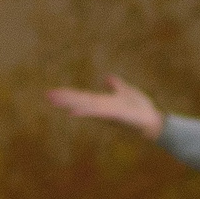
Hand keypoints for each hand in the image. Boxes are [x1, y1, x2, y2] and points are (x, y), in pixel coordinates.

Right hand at [47, 76, 164, 139]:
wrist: (153, 121)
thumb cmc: (141, 109)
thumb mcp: (127, 92)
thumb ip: (116, 85)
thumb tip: (108, 77)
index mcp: (103, 102)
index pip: (82, 96)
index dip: (68, 94)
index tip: (53, 92)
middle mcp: (102, 107)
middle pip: (79, 100)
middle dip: (64, 98)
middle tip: (47, 95)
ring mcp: (106, 112)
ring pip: (85, 105)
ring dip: (70, 103)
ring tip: (54, 100)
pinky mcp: (114, 115)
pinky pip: (97, 113)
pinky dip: (85, 112)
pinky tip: (72, 112)